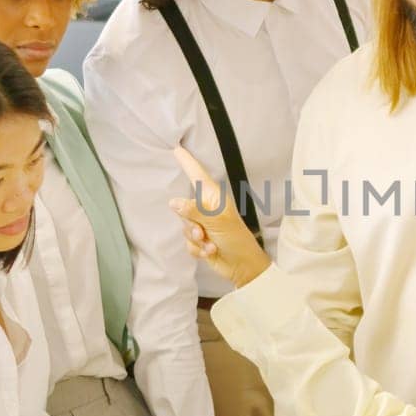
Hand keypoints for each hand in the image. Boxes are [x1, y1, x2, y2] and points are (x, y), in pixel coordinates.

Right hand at [168, 146, 271, 287]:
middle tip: (203, 232)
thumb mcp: (216, 222)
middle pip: (183, 208)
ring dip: (196, 239)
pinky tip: (210, 251)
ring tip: (210, 243)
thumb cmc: (236, 238)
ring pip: (185, 227)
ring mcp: (203, 225)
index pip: (197, 175)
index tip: (177, 149)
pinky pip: (188, 243)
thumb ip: (194, 211)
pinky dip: (198, 249)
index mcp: (214, 198)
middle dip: (191, 223)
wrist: (242, 266)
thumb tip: (173, 202)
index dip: (187, 163)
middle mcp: (207, 209)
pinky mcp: (200, 241)